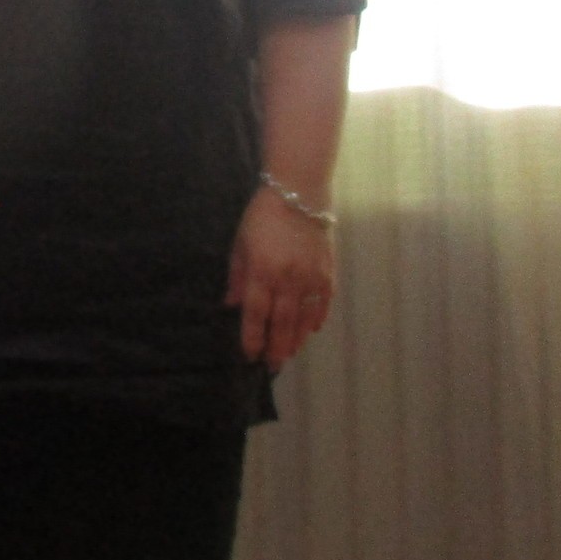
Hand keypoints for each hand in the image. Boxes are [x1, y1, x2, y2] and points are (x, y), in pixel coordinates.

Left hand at [227, 187, 333, 370]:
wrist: (299, 193)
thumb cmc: (262, 217)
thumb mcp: (240, 244)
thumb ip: (237, 277)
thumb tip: (232, 305)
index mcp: (262, 272)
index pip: (256, 314)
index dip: (252, 337)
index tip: (249, 355)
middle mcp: (287, 280)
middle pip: (282, 323)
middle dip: (276, 347)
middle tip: (272, 366)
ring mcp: (310, 278)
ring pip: (304, 319)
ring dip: (297, 339)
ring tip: (290, 354)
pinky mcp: (328, 272)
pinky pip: (323, 304)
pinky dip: (317, 319)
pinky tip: (311, 331)